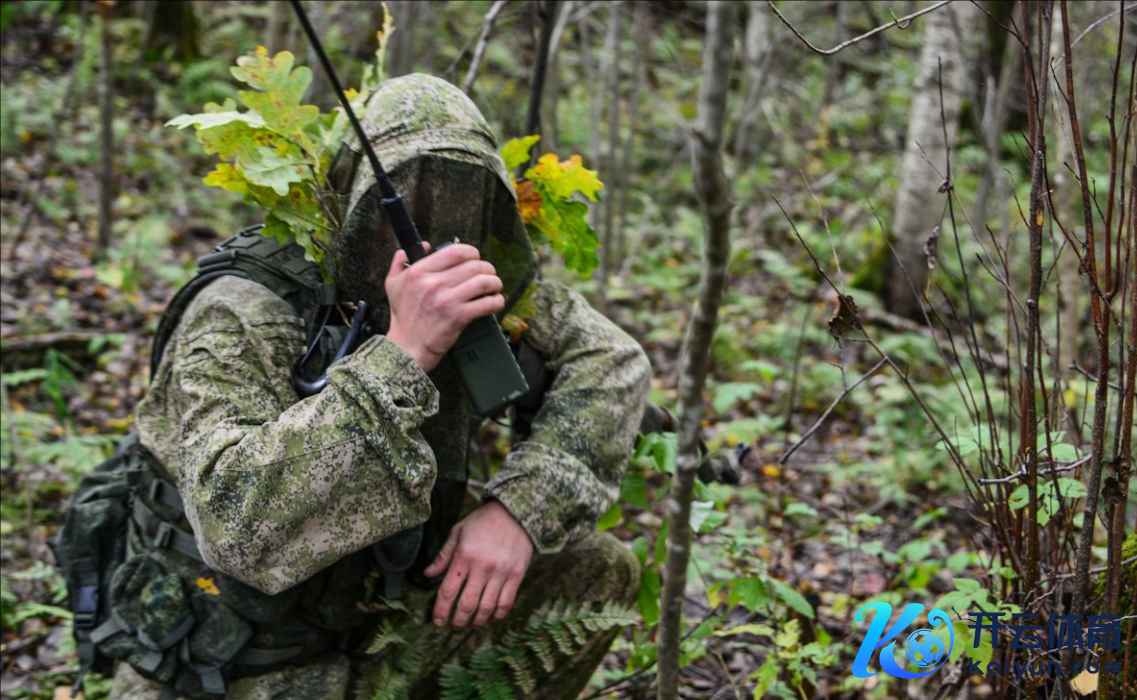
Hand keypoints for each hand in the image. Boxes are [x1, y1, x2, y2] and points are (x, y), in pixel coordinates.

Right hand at [385, 243, 504, 371]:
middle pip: (473, 265)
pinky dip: (496, 301)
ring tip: (495, 287)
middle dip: (487, 269)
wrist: (406, 347)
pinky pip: (487, 303)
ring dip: (495, 283)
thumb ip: (401, 261)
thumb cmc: (403, 317)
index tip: (475, 258)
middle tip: (489, 275)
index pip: (454, 251)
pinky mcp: (458, 317)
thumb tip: (423, 245)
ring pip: (484, 281)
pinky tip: (495, 302)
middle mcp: (433, 283)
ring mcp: (446, 300)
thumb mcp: (393, 284)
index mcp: (418, 272)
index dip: (471, 252)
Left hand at [424, 500, 534, 627]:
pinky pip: (506, 602)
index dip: (441, 610)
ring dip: (477, 621)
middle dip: (458, 620)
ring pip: (487, 607)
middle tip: (454, 625)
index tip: (437, 620)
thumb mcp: (458, 531)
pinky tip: (491, 617)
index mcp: (464, 555)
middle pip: (467, 604)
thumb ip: (444, 555)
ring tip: (471, 624)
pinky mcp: (517, 574)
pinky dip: (497, 614)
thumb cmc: (483, 521)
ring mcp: (501, 572)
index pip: (448, 591)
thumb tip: (428, 574)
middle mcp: (482, 566)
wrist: (515, 512)